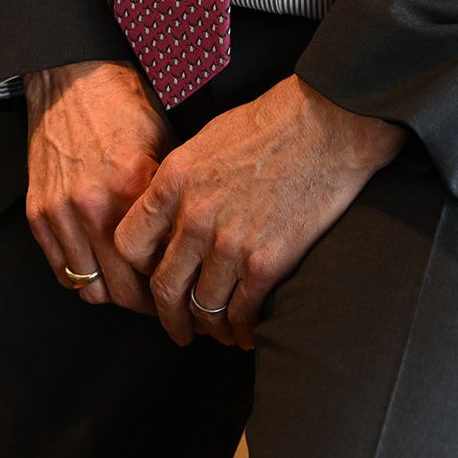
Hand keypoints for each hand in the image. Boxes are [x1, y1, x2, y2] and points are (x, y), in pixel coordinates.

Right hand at [24, 60, 166, 312]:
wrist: (73, 79)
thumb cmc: (125, 108)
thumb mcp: (164, 147)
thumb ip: (170, 201)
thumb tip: (189, 245)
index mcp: (130, 188)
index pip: (156, 267)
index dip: (173, 285)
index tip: (183, 287)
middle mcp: (92, 206)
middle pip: (123, 291)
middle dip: (146, 302)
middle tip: (163, 301)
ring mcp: (60, 213)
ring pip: (90, 290)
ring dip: (113, 292)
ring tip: (131, 286)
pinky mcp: (37, 214)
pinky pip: (63, 272)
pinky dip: (84, 278)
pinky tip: (102, 267)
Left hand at [113, 75, 404, 348]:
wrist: (328, 124)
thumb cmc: (271, 124)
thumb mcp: (205, 142)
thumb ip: (181, 184)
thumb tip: (171, 218)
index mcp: (174, 182)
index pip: (130, 244)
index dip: (137, 270)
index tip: (152, 279)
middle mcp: (194, 217)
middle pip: (163, 287)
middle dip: (170, 317)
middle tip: (180, 328)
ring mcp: (229, 243)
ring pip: (203, 307)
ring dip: (209, 327)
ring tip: (218, 333)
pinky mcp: (267, 262)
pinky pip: (242, 313)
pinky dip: (243, 331)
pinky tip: (247, 333)